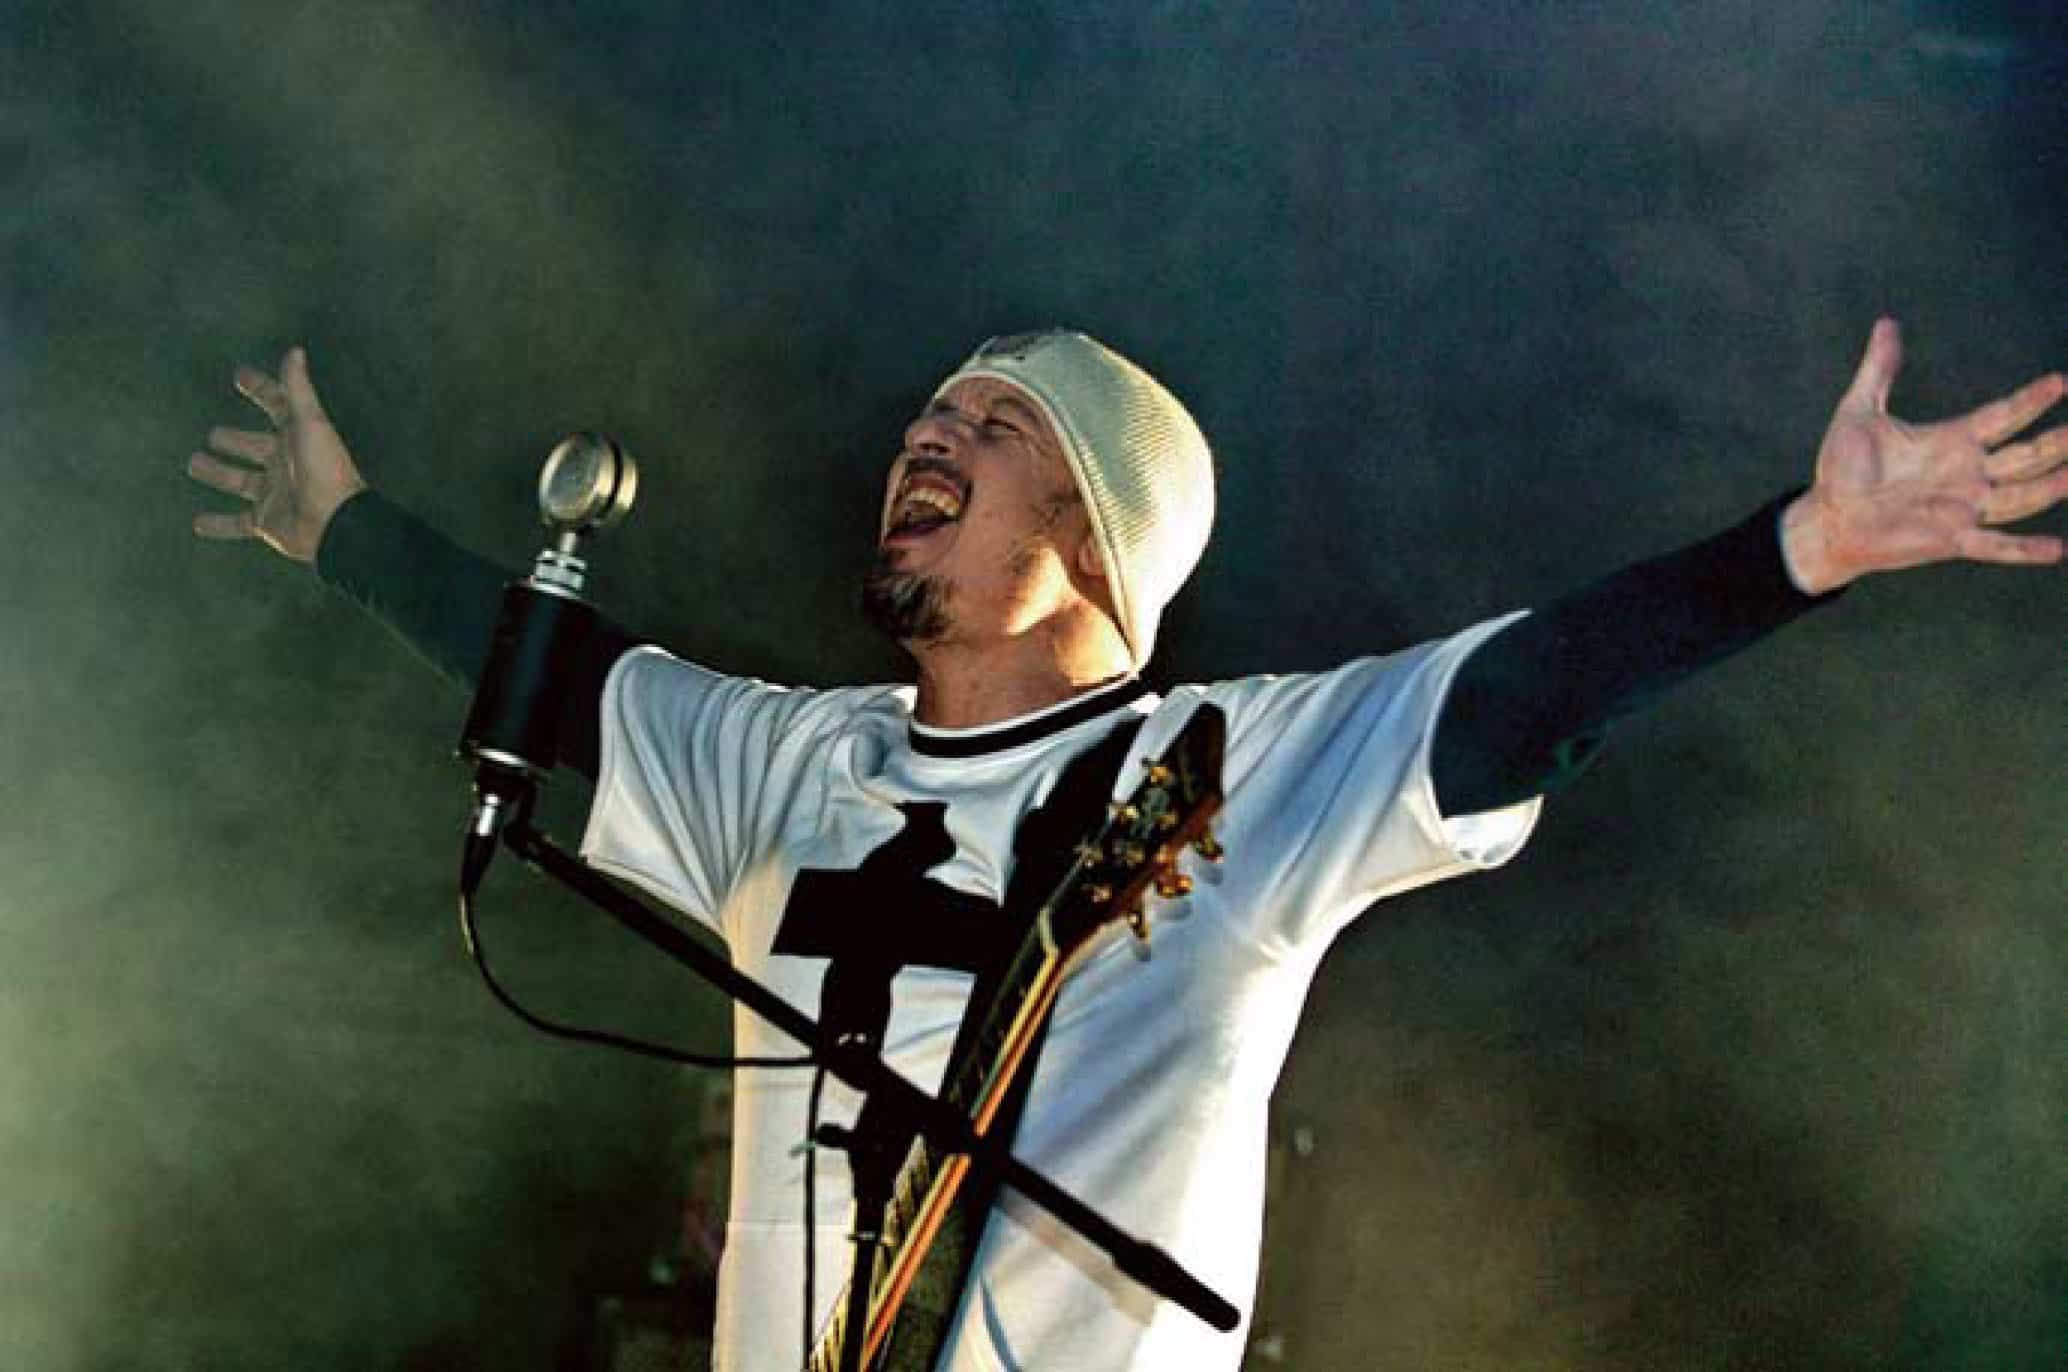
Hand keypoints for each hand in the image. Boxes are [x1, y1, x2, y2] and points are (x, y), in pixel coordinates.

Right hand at [188, 345, 367, 563]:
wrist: (336, 523)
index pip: (276, 406)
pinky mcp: (266, 522)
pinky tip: (196, 524)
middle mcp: (284, 464)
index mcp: (296, 437)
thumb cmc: (325, 469)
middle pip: (253, 447)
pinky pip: (237, 524)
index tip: (240, 375)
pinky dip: (218, 525)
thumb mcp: (310, 423)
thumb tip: (295, 350)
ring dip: (218, 473)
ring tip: (193, 463)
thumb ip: (298, 388)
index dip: (261, 389)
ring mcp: (274, 494)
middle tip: (213, 434)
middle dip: (235, 440)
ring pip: (239, 481)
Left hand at [1780, 319, 2067, 593]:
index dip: (2030, 401)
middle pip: (2026, 455)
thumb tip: (1887, 323)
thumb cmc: (1842, 469)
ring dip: (2051, 486)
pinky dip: (2023, 549)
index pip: (2003, 416)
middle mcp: (1967, 475)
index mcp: (1952, 442)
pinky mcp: (1949, 540)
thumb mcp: (1859, 412)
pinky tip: (2057, 549)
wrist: (1826, 519)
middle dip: (2057, 443)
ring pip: (2022, 496)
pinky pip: (1994, 545)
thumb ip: (1879, 370)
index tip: (2061, 381)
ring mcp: (1963, 508)